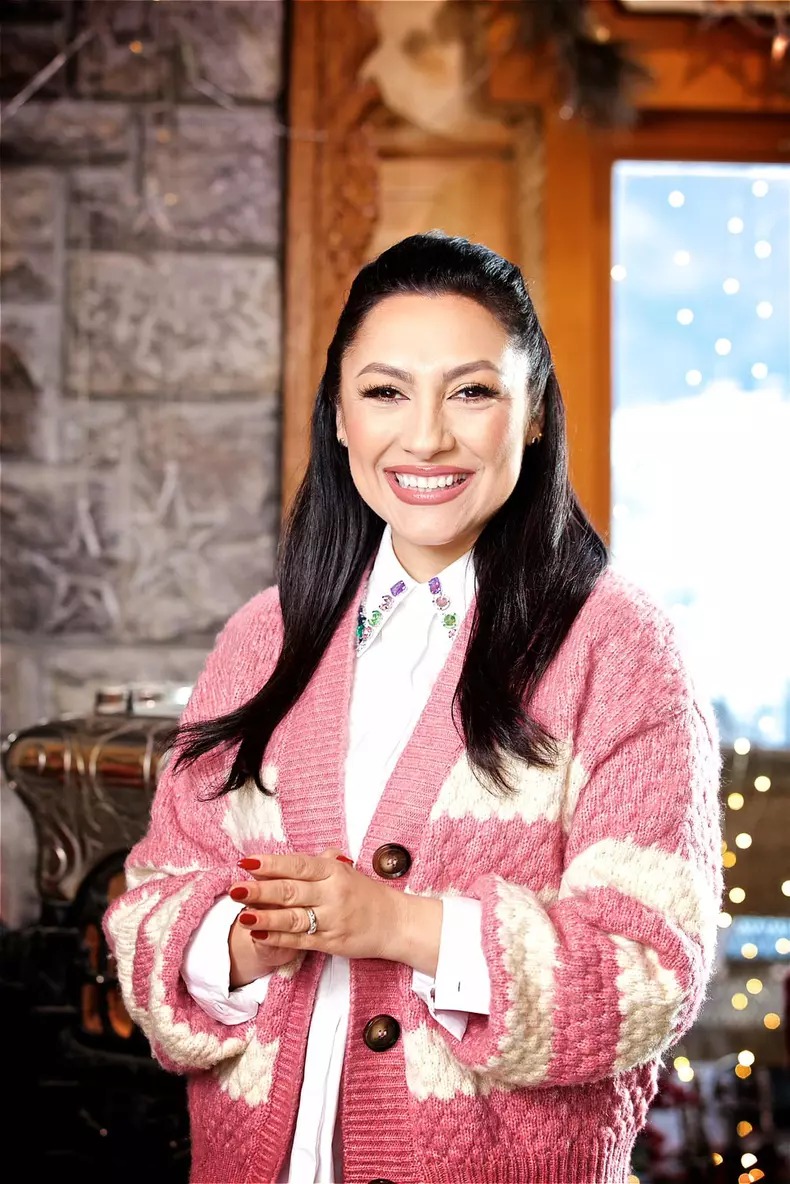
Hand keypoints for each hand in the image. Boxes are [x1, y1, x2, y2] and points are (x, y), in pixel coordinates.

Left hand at [228, 848, 441, 972]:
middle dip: (260, 890)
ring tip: (241, 915)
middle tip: (235, 888)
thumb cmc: (365, 894)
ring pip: (293, 918)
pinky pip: (300, 940)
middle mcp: (332, 893)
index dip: (271, 864)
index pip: (298, 865)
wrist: (395, 923)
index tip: (246, 863)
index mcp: (333, 871)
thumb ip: (318, 863)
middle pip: (291, 890)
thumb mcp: (346, 870)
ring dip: (265, 917)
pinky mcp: (331, 943)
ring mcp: (332, 920)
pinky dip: (278, 938)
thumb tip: (287, 859)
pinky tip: (259, 935)